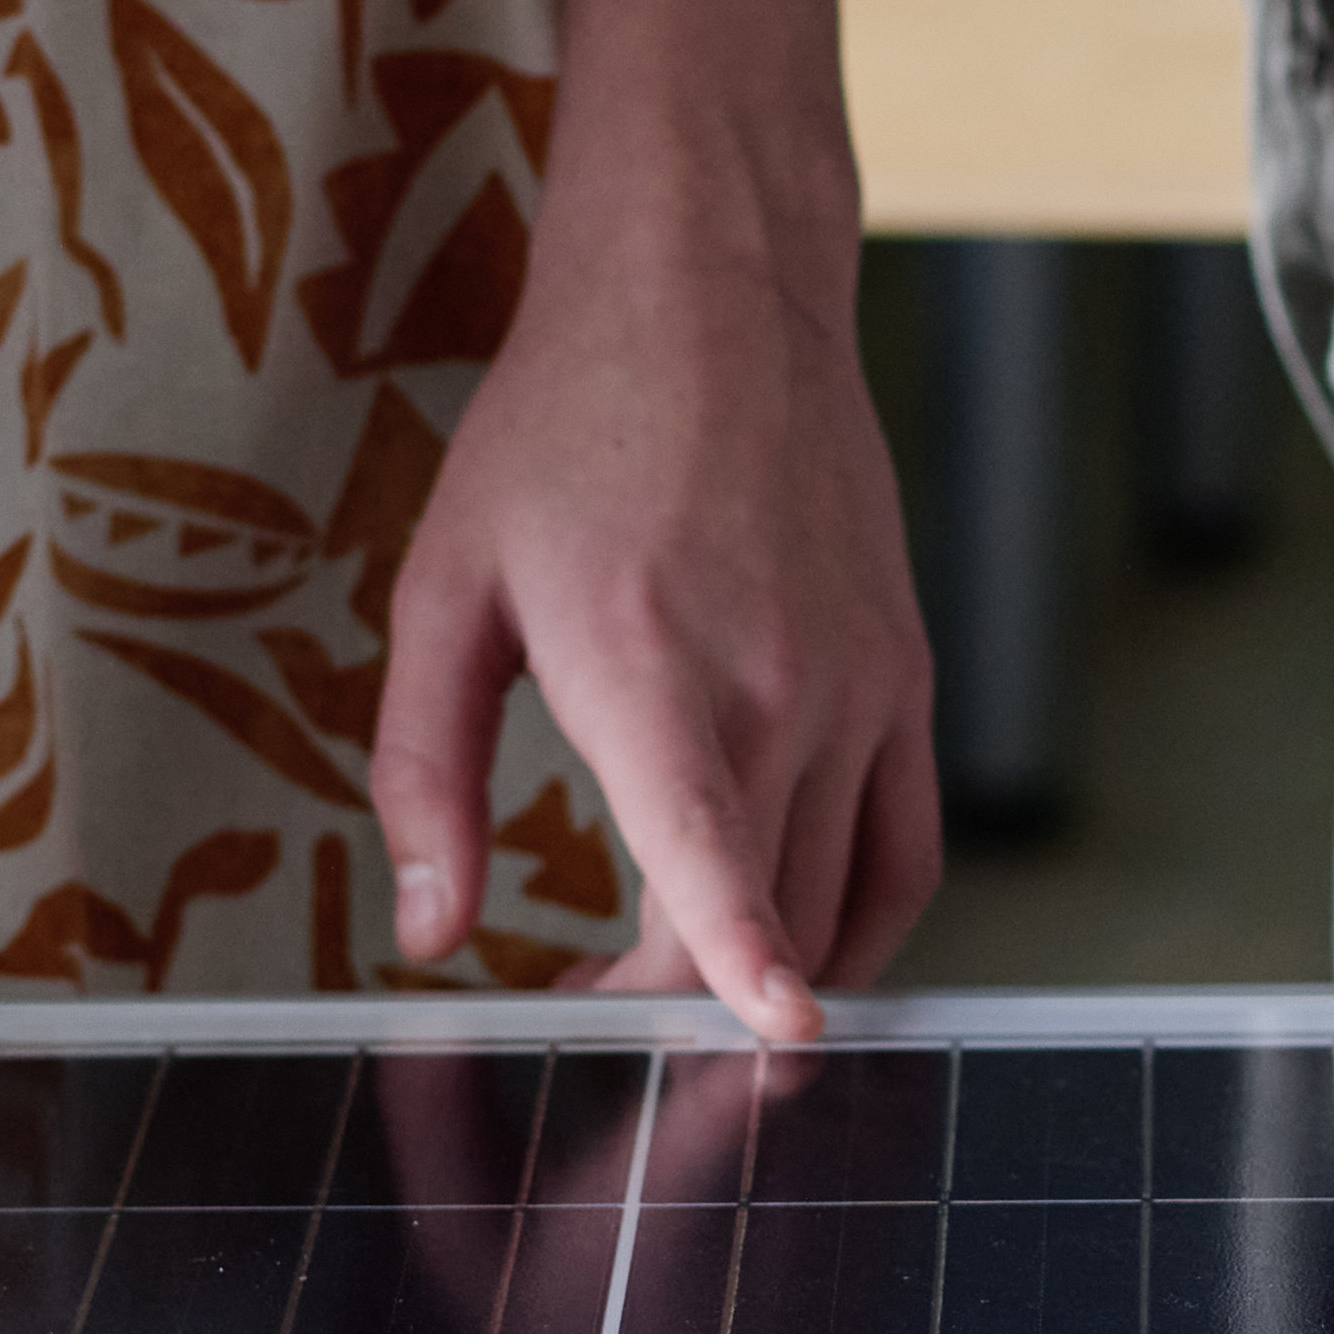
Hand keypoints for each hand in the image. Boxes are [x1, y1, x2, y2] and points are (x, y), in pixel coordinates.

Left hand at [376, 179, 939, 1043]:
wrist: (715, 295)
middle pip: (755, 913)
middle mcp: (777, 683)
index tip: (774, 1037)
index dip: (741, 957)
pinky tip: (792, 949)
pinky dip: (861, 927)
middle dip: (669, 1011)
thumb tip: (431, 928)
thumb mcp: (447, 587)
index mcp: (647, 662)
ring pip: (838, 899)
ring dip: (762, 979)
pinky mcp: (906, 675)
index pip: (711, 845)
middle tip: (581, 1022)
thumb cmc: (565, 430)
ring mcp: (861, 684)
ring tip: (667, 995)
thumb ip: (425, 771)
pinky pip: (908, 847)